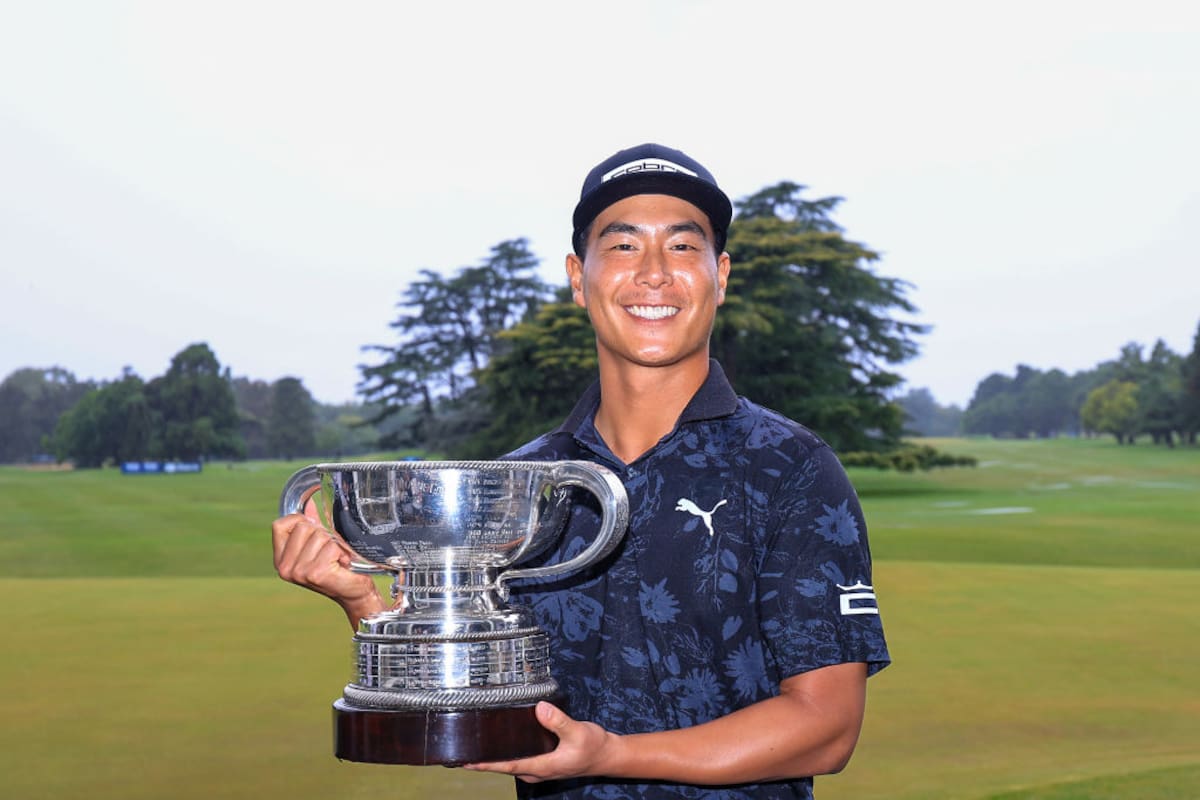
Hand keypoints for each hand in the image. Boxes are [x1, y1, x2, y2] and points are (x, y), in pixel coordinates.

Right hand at [271, 513, 383, 615]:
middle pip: (303, 527)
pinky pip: (331, 547)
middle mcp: (285, 567)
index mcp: (280, 559)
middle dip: (321, 533)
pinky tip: (342, 564)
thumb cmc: (337, 567)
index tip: (314, 532)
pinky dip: (342, 552)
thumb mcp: (318, 544)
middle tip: (330, 550)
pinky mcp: (315, 574)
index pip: (279, 525)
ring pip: (319, 536)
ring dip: (334, 544)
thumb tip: (309, 502)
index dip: (299, 521)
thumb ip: (311, 524)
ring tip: (337, 558)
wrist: (354, 591)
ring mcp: (298, 572)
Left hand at [463, 702, 618, 782]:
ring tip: (473, 745)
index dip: (485, 764)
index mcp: (542, 766)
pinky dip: (505, 751)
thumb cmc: (593, 747)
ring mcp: (538, 766)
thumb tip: (540, 708)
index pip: (507, 766)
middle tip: (459, 752)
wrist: (606, 755)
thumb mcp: (578, 732)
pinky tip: (498, 741)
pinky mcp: (542, 760)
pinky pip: (517, 757)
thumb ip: (559, 721)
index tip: (465, 761)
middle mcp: (536, 770)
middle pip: (503, 766)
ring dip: (492, 757)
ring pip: (509, 762)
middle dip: (482, 761)